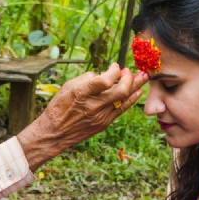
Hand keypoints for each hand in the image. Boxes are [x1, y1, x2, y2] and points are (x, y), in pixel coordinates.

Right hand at [18, 64, 147, 170]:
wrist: (55, 132)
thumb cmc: (59, 106)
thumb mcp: (68, 86)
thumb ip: (88, 78)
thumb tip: (104, 74)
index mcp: (82, 93)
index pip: (106, 79)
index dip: (114, 70)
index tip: (114, 67)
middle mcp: (93, 105)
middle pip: (121, 90)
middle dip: (129, 78)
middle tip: (128, 71)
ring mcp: (100, 116)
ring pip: (124, 99)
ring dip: (135, 86)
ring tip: (143, 77)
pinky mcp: (104, 123)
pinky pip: (121, 110)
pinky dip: (131, 99)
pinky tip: (137, 92)